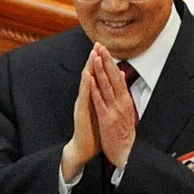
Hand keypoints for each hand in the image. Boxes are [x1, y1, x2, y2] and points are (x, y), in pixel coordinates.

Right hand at [61, 55, 100, 180]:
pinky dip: (86, 85)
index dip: (101, 63)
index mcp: (94, 98)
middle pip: (91, 76)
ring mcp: (83, 104)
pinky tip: (86, 75)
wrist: (84, 149)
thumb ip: (105, 98)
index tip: (105, 48)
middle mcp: (87, 98)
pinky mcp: (81, 112)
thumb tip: (113, 86)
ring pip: (86, 83)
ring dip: (89, 68)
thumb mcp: (102, 111)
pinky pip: (84, 97)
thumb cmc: (94, 130)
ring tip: (92, 55)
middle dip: (94, 60)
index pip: (98, 77)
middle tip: (97, 44)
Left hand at [89, 44, 136, 167]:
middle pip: (113, 79)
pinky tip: (90, 80)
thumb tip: (122, 77)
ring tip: (95, 57)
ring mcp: (114, 111)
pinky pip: (99, 102)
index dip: (111, 64)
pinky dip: (94, 89)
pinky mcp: (107, 119)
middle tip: (101, 47)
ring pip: (106, 87)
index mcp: (126, 102)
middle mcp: (122, 104)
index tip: (106, 51)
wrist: (125, 154)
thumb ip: (124, 95)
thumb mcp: (128, 113)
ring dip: (100, 71)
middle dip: (106, 62)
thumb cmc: (124, 135)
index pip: (118, 78)